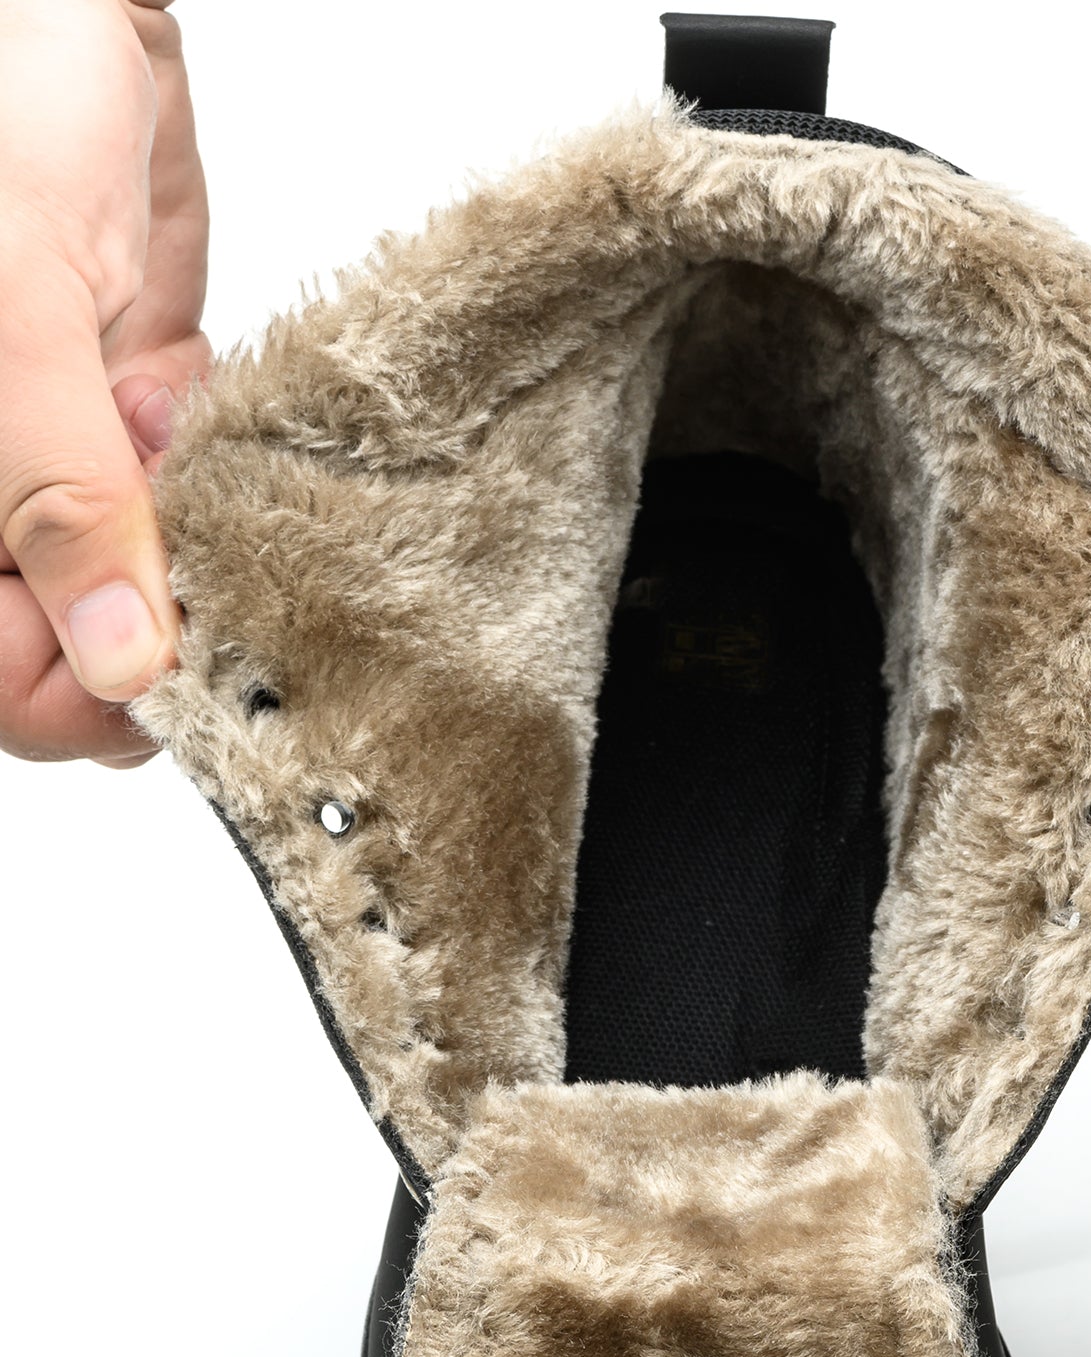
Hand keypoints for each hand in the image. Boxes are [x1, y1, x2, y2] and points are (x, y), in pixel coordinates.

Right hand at [0, 0, 208, 767]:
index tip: (171, 637)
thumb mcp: (14, 323)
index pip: (15, 691)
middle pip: (91, 657)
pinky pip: (192, 500)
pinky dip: (207, 455)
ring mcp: (65, 478)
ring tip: (147, 407)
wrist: (59, 19)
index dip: (92, 685)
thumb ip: (60, 498)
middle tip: (159, 493)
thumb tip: (118, 659)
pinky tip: (168, 378)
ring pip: (156, 586)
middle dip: (152, 588)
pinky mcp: (127, 428)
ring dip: (183, 518)